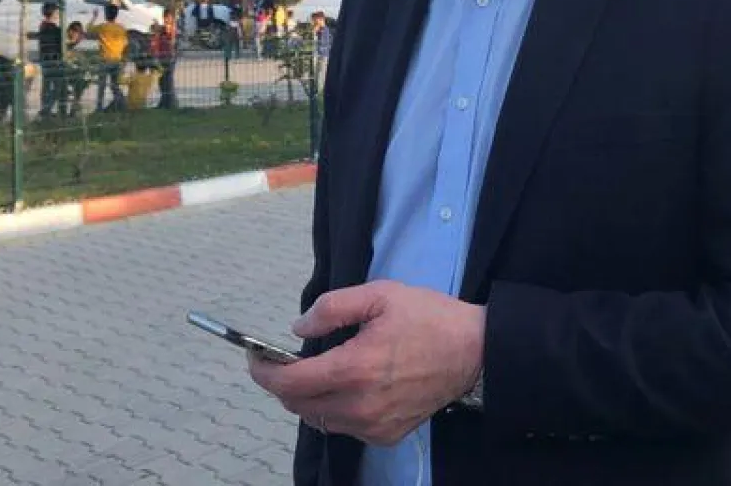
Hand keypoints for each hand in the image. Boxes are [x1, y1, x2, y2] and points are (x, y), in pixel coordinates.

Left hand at [247, 281, 484, 446]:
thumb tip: (297, 329)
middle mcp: (359, 405)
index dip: (263, 371)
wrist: (475, 352)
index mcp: (354, 368)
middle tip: (283, 359)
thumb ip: (333, 308)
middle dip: (283, 383)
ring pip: (319, 418)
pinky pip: (344, 426)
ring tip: (317, 370)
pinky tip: (347, 385)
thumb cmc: (428, 317)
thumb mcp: (380, 295)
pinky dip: (334, 409)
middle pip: (298, 405)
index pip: (289, 382)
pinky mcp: (386, 435)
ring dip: (308, 397)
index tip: (255, 357)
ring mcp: (373, 426)